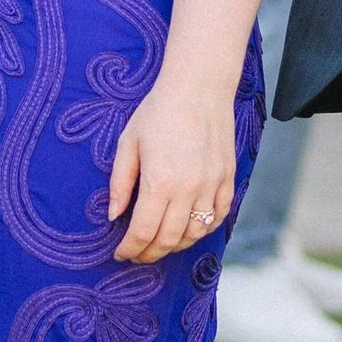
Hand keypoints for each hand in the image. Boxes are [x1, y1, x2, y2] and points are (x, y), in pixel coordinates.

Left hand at [108, 71, 238, 264]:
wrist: (198, 87)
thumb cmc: (158, 112)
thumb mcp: (128, 143)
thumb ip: (120, 183)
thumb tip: (113, 215)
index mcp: (160, 182)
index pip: (143, 232)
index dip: (130, 249)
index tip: (120, 253)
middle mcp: (189, 189)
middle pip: (169, 239)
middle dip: (149, 253)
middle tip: (137, 254)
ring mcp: (212, 185)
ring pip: (196, 233)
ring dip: (176, 245)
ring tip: (160, 244)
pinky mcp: (227, 178)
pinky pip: (218, 216)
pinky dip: (203, 229)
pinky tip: (189, 228)